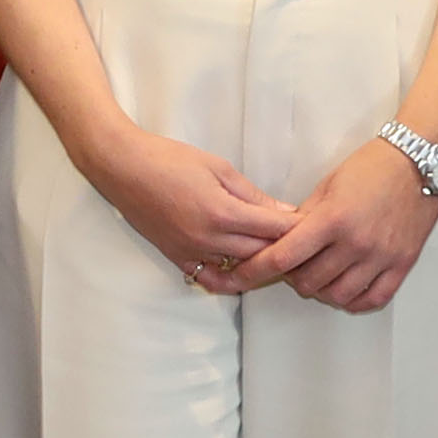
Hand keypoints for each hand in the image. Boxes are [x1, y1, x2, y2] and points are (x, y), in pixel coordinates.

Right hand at [74, 119, 295, 292]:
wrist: (123, 168)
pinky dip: (228, 276)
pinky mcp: (177, 257)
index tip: (314, 225)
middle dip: (284, 249)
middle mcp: (210, 239)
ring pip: (239, 269)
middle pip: (261, 254)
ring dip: (260, 263)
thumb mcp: (218, 167)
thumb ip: (252, 194)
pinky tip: (240, 268)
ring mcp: (192, 252)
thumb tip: (283, 212)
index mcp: (224, 212)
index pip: (273, 229)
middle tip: (303, 243)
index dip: (297, 228)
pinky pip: (210, 278)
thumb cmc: (170, 159)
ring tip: (277, 255)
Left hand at [246, 132, 437, 313]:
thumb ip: (304, 218)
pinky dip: (353, 299)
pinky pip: (372, 299)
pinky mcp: (402, 264)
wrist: (418, 161)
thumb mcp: (327, 186)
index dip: (255, 270)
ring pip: (337, 295)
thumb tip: (282, 242)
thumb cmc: (371, 167)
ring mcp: (381, 256)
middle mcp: (356, 242)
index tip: (238, 277)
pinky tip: (345, 288)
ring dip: (321, 289)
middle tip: (294, 263)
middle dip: (292, 276)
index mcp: (332, 219)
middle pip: (307, 282)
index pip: (283, 257)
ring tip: (321, 273)